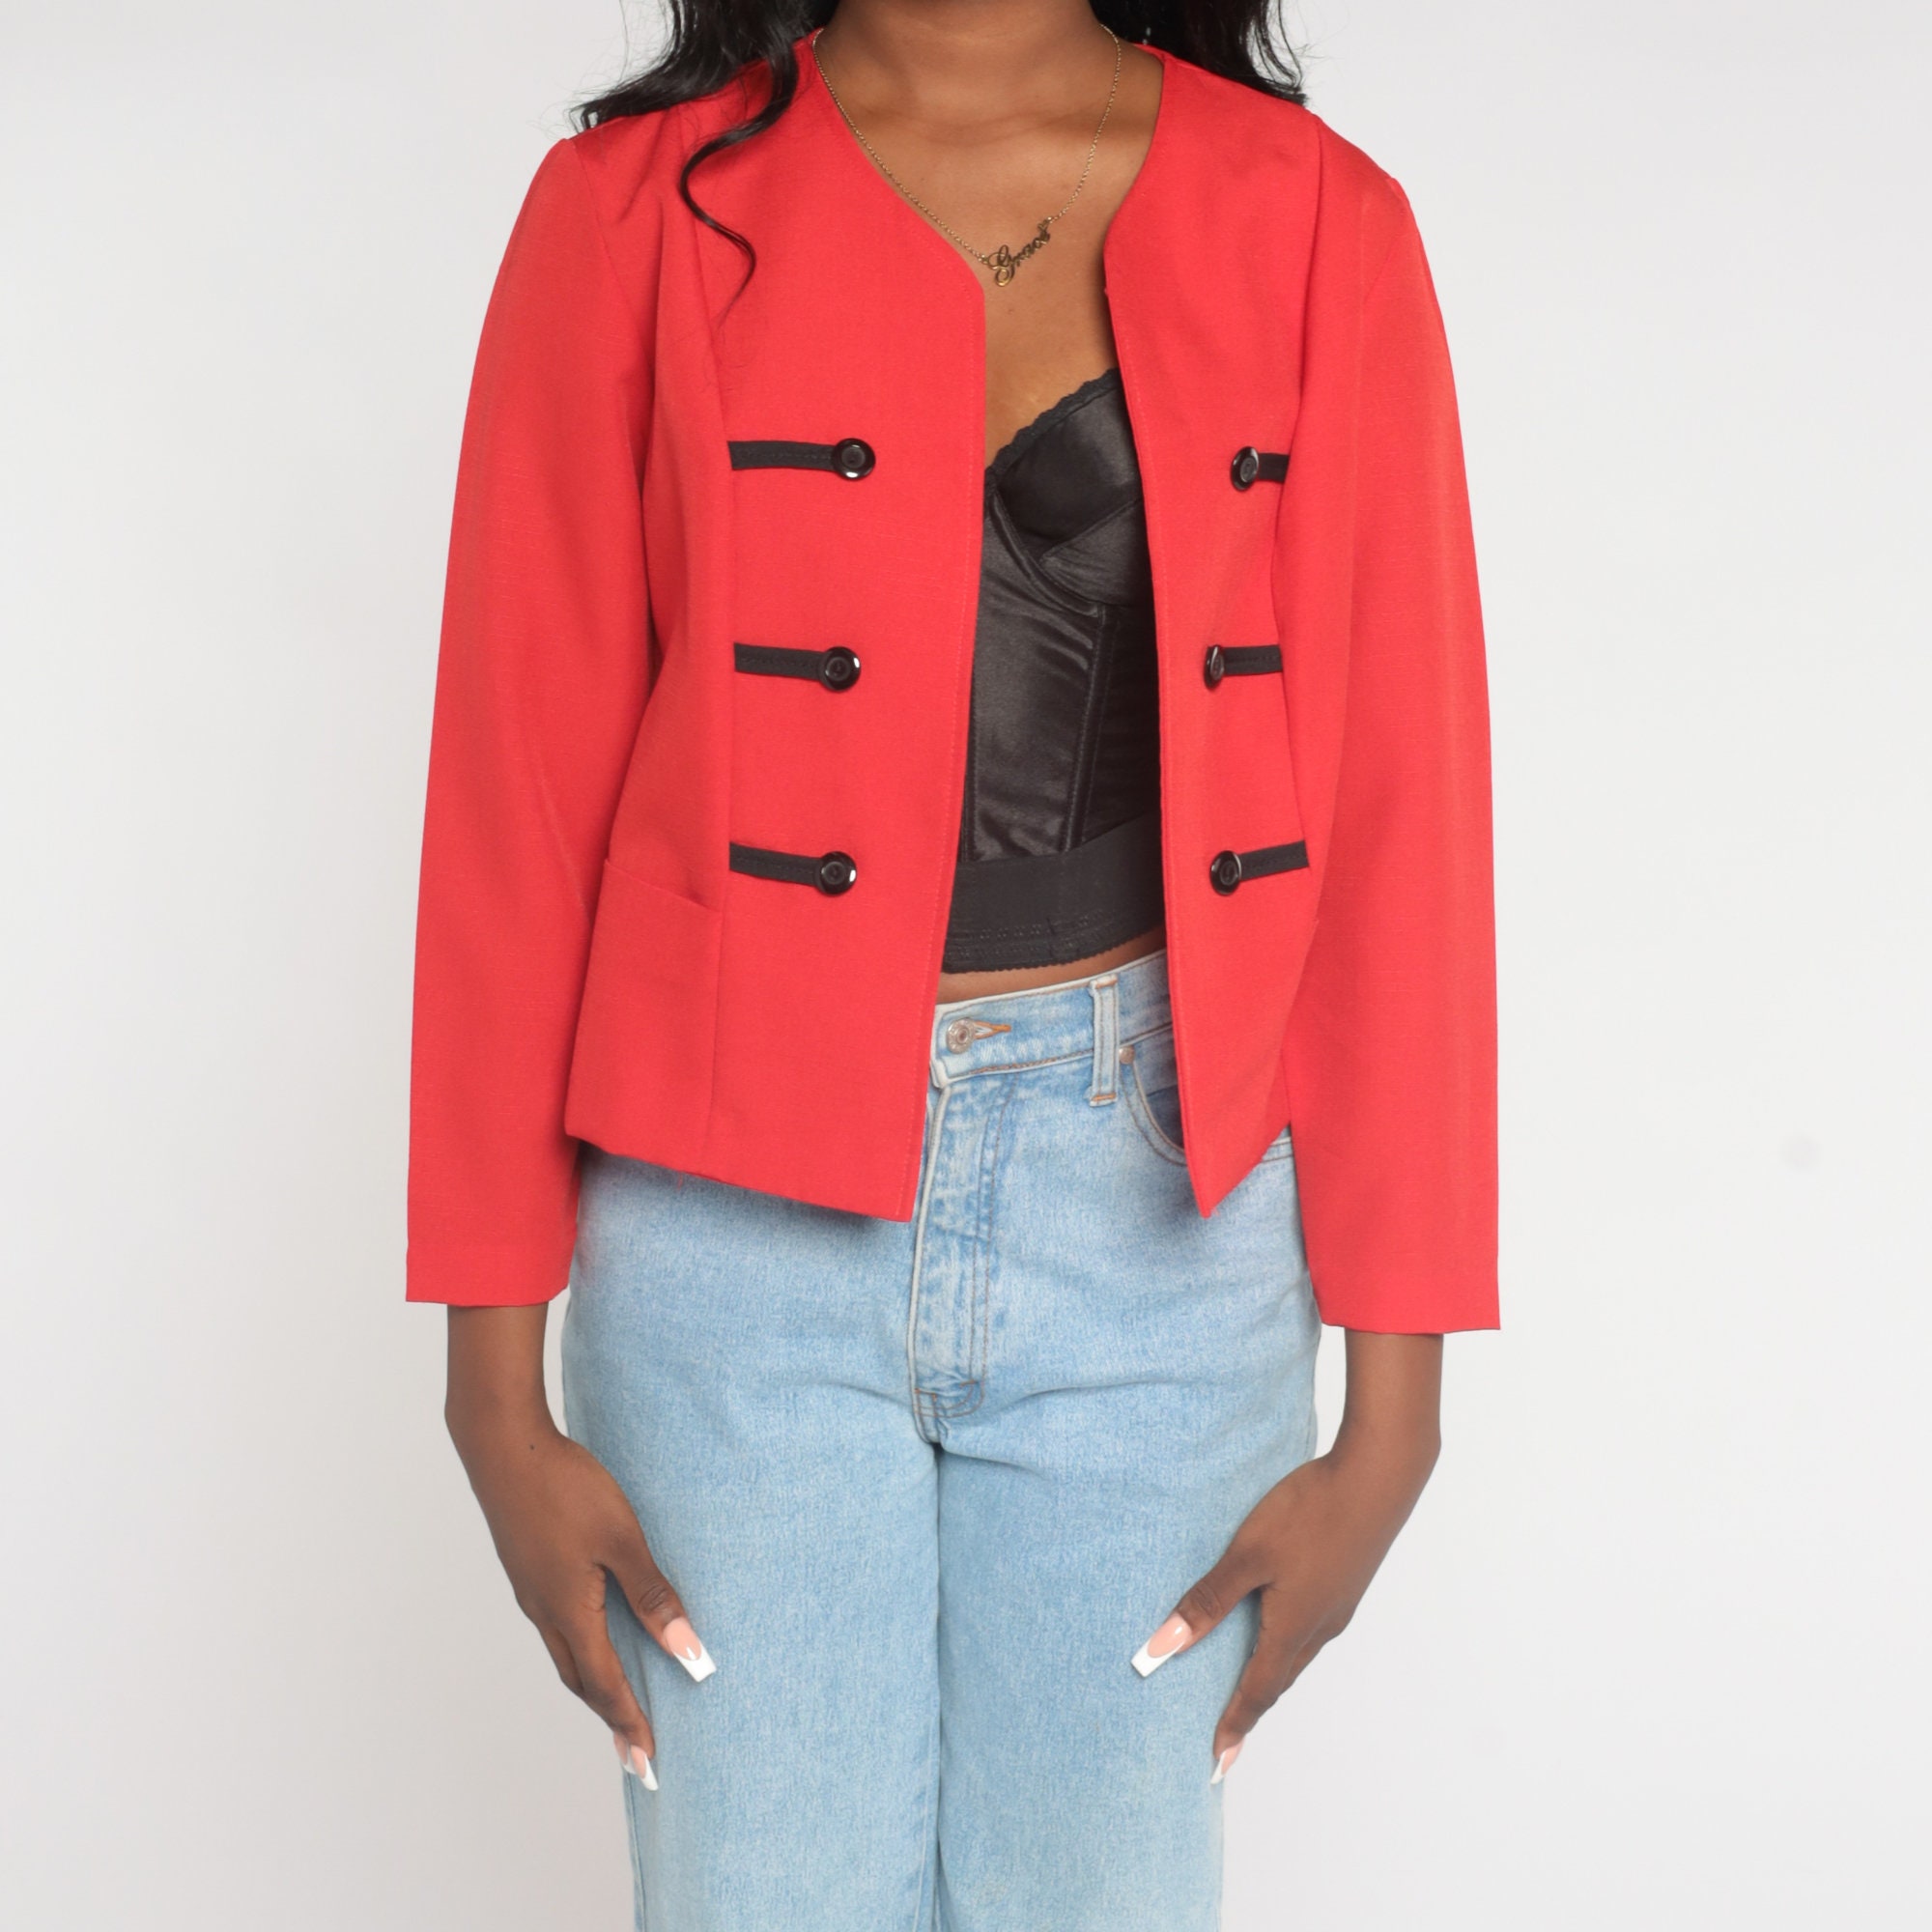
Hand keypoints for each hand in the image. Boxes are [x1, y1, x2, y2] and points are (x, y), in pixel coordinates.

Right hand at [446, 1307, 713, 1789]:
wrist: (504, 1447)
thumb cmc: (566, 1488)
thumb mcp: (623, 1539)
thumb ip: (655, 1596)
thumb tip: (689, 1653)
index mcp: (569, 1612)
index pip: (606, 1686)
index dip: (631, 1723)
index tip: (649, 1761)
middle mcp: (544, 1611)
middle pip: (581, 1680)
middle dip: (611, 1718)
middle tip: (636, 1751)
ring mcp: (531, 1591)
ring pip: (565, 1654)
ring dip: (594, 1685)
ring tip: (619, 1704)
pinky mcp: (528, 1570)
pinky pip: (557, 1627)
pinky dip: (581, 1650)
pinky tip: (595, 1636)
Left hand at [1132, 1331, 1442, 1780]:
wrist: (1377, 1479)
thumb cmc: (1310, 1514)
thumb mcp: (1248, 1554)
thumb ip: (1207, 1600)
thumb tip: (1163, 1647)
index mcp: (1292, 1628)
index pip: (1256, 1692)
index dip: (1233, 1725)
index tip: (1217, 1761)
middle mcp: (1319, 1627)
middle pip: (1278, 1680)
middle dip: (1251, 1708)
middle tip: (1230, 1735)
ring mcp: (1337, 1605)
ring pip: (1298, 1655)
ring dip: (1271, 1676)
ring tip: (1248, 1686)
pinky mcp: (1346, 1583)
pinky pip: (1311, 1630)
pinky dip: (1288, 1644)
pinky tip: (1280, 1624)